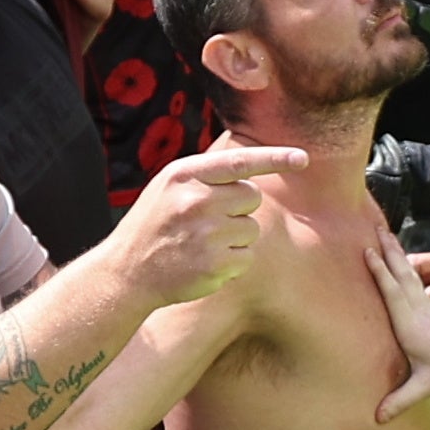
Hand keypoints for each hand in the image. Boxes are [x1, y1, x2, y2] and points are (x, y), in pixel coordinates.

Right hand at [108, 139, 302, 307]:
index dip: (275, 158)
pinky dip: (232, 262)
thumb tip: (256, 162)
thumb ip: (207, 174)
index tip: (303, 158)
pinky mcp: (213, 264)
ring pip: (251, 229)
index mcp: (185, 175)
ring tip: (201, 243)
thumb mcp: (170, 187)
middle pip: (252, 197)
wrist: (126, 271)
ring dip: (235, 237)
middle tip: (209, 221)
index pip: (240, 161)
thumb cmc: (155, 223)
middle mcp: (196, 200)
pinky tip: (204, 262)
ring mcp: (205, 234)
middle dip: (239, 208)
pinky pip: (247, 257)